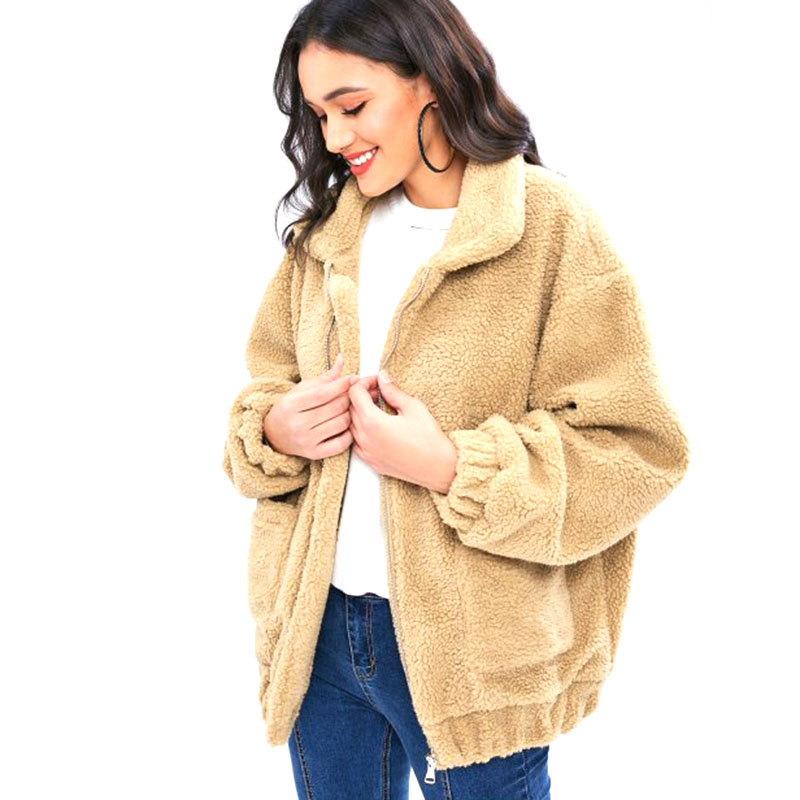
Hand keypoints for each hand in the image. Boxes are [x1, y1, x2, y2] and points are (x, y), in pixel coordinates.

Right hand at [264, 353, 378, 459]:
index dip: (341, 385)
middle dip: (348, 398)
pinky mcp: (314, 454)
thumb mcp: (302, 390)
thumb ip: (324, 378)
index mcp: (291, 405)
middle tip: (353, 393)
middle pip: (334, 408)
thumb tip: (342, 360)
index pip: (322, 394)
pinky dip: (349, 434)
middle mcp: (297, 424)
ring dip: (350, 414)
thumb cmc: (291, 408)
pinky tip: (346, 426)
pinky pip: (340, 444)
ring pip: (340, 424)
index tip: (351, 379)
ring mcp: (306, 441)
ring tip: (349, 408)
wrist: (274, 434)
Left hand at [347, 370, 457, 493]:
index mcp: (372, 423)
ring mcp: (366, 452)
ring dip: (361, 412)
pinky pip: (357, 441)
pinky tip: (378, 426)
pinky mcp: (371, 462)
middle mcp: (364, 438)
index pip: (354, 393)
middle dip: (363, 395)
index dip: (365, 382)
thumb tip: (383, 378)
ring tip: (380, 407)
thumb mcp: (413, 408)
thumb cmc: (429, 439)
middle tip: (381, 391)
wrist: (438, 468)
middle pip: (351, 408)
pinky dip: (362, 430)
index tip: (377, 381)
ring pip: (352, 424)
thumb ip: (393, 391)